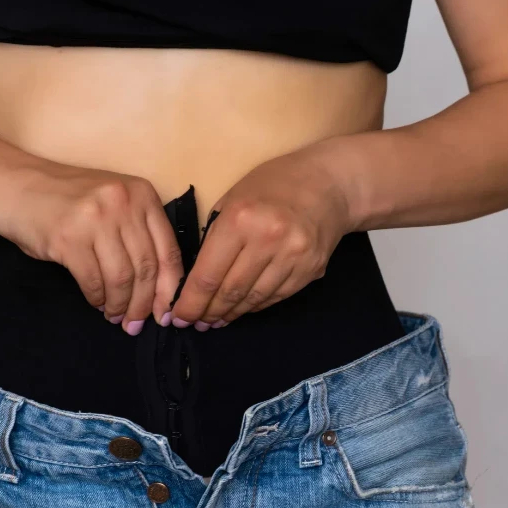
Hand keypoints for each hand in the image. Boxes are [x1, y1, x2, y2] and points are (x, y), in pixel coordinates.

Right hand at [0, 162, 183, 334]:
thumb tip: (160, 289)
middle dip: (144, 303)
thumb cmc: (69, 201)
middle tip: (137, 323)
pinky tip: (97, 303)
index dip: (169, 288)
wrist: (15, 186)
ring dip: (120, 304)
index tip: (167, 312)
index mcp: (142, 194)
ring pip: (122, 278)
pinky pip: (92, 281)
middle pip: (146, 267)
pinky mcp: (68, 238)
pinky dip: (97, 298)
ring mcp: (95, 219)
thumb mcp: (114, 205)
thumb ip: (139, 235)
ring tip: (116, 316)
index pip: (169, 250)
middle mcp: (123, 203)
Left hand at [169, 146, 354, 329]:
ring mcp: (293, 257)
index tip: (179, 316)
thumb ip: (214, 236)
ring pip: (254, 299)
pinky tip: (243, 308)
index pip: (208, 274)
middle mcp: (267, 240)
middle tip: (197, 323)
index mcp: (240, 219)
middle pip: (230, 292)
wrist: (329, 184)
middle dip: (209, 312)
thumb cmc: (273, 185)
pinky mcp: (310, 269)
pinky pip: (276, 297)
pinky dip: (256, 305)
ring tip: (217, 320)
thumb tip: (196, 279)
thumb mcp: (233, 198)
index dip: (191, 302)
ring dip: (232, 313)